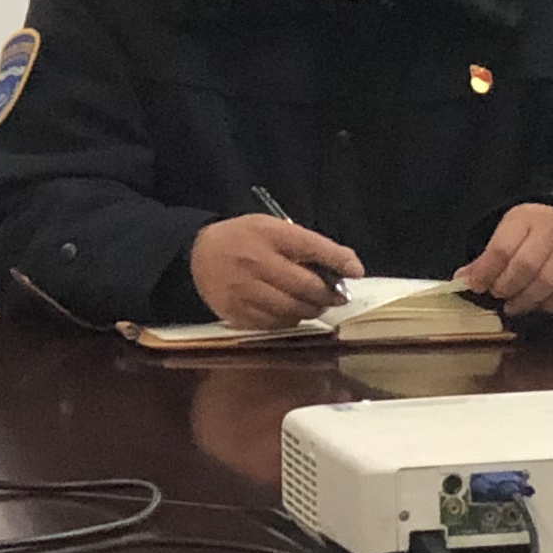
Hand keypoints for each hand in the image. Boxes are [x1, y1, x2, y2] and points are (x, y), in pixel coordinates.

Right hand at [189, 214, 364, 328]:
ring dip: (311, 310)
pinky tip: (291, 310)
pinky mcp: (236, 313)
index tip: (356, 271)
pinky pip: (274, 324)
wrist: (196, 256)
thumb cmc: (243, 240)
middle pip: (305, 287)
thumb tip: (347, 266)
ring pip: (292, 310)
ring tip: (315, 304)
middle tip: (337, 295)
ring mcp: (244, 291)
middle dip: (328, 294)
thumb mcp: (272, 228)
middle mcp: (256, 262)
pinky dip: (289, 319)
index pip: (311, 246)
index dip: (338, 260)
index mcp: (267, 234)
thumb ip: (307, 244)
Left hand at [460, 200, 552, 317]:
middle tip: (497, 296)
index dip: (485, 273)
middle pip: (524, 268)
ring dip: (524, 302)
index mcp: (525, 218)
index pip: (501, 250)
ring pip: (545, 285)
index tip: (476, 286)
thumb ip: (486, 258)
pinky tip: (535, 304)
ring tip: (513, 305)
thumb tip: (463, 280)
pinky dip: (546, 306)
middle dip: (505, 288)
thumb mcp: (507, 233)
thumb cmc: (533, 232)